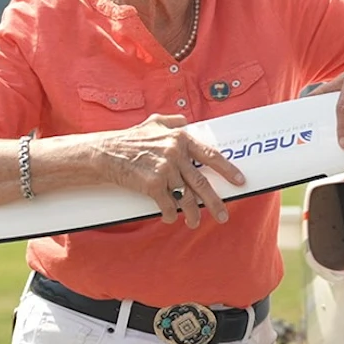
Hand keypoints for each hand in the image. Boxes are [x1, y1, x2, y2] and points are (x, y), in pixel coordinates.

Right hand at [93, 113, 244, 227]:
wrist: (104, 153)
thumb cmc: (129, 138)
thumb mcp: (154, 121)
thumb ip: (173, 121)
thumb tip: (186, 121)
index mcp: (180, 138)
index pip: (210, 156)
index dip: (227, 169)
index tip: (239, 181)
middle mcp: (175, 153)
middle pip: (202, 182)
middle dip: (215, 202)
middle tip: (223, 215)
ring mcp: (165, 169)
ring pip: (186, 197)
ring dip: (192, 213)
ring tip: (195, 222)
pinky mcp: (153, 184)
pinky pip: (168, 204)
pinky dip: (170, 214)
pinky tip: (170, 217)